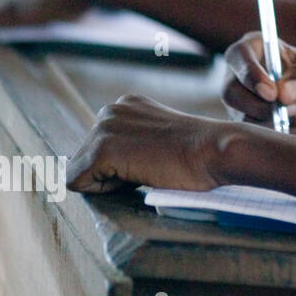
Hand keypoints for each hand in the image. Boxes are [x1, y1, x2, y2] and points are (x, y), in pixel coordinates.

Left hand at [67, 94, 230, 193]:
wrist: (217, 151)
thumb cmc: (201, 153)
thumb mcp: (162, 139)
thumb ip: (137, 142)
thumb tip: (114, 165)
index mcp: (126, 105)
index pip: (100, 146)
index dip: (122, 165)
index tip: (154, 162)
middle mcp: (110, 110)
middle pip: (84, 158)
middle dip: (110, 173)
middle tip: (152, 168)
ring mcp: (104, 128)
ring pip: (79, 171)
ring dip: (109, 182)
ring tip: (147, 171)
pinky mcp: (102, 150)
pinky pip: (78, 182)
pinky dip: (104, 190)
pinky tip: (138, 177)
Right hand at [222, 32, 295, 140]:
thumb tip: (284, 93)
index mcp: (257, 48)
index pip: (238, 56)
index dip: (250, 74)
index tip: (271, 93)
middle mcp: (243, 74)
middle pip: (231, 91)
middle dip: (260, 105)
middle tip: (294, 108)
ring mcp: (243, 100)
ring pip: (239, 115)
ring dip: (270, 120)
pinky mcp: (249, 123)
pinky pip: (250, 134)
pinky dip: (274, 133)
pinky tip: (295, 127)